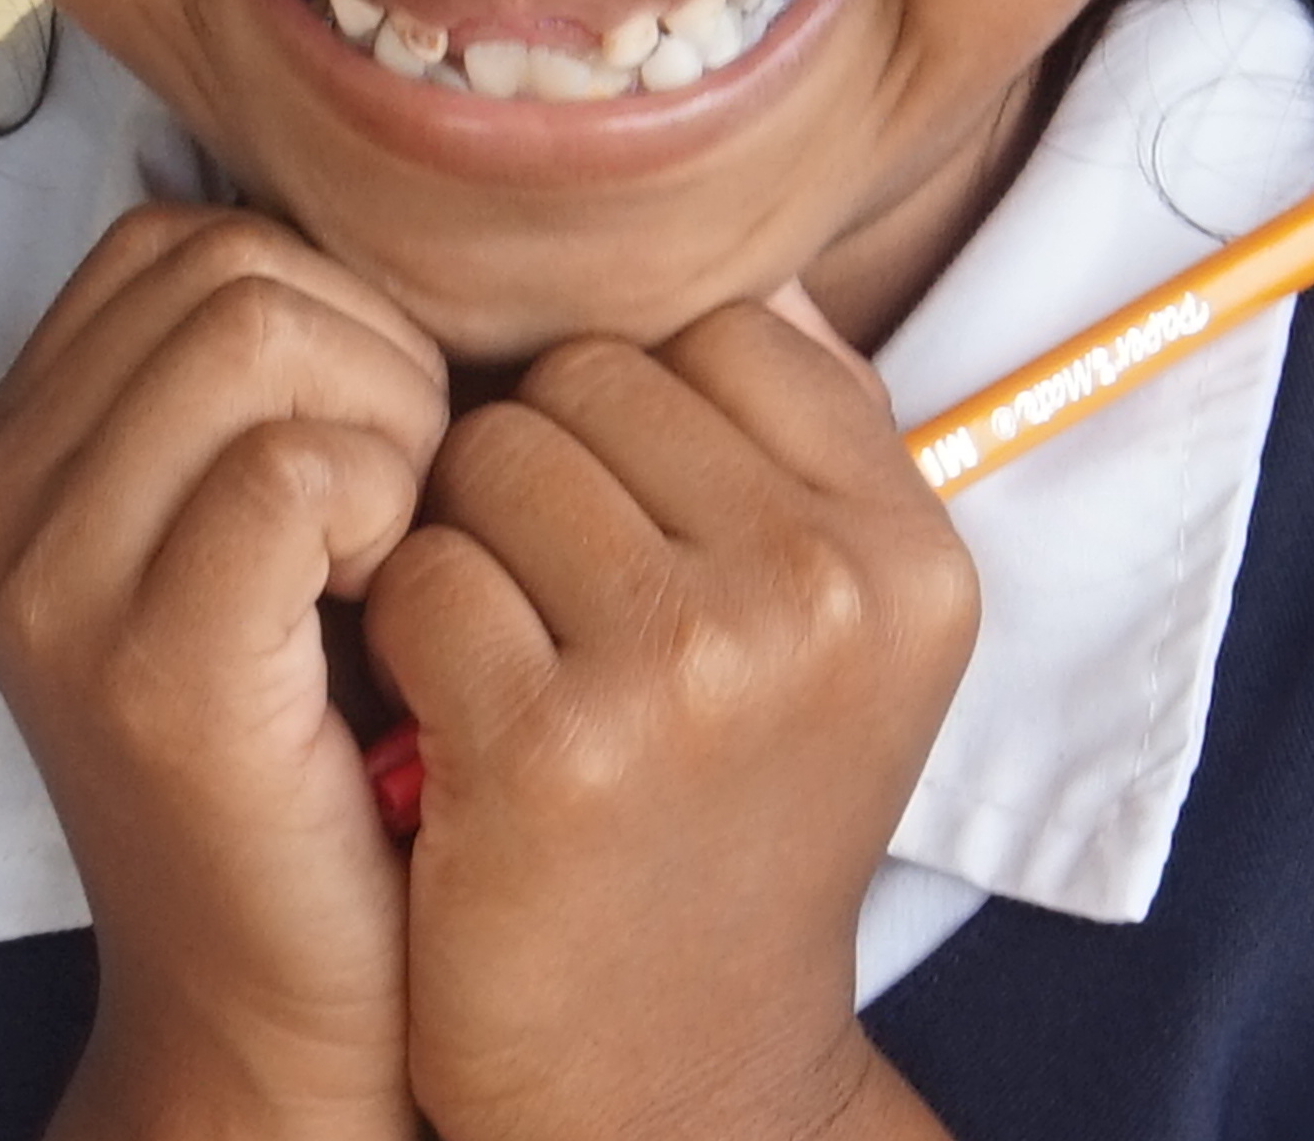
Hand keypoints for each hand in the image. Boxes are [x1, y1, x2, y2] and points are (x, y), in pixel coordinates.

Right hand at [0, 207, 449, 1140]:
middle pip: (221, 260)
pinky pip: (293, 467)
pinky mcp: (148, 670)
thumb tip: (373, 210)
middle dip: (367, 347)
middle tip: (406, 497)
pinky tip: (390, 593)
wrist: (280, 1015)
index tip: (371, 445)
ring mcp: (49, 587)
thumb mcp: (246, 536)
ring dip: (388, 416)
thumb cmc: (317, 756)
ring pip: (258, 330)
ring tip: (397, 541)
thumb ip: (255, 383)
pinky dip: (385, 500)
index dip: (320, 303)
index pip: (175, 237)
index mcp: (0, 457)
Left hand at [367, 298, 978, 1140]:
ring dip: (462, 547)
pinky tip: (453, 726)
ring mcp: (691, 668)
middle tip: (560, 613)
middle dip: (536, 472)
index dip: (632, 411)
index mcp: (908, 551)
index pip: (718, 324)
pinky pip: (417, 571)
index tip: (633, 526)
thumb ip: (799, 440)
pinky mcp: (552, 746)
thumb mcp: (828, 634)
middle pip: (586, 376)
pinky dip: (405, 638)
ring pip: (486, 458)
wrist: (667, 1072)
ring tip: (512, 663)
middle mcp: (822, 594)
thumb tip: (726, 254)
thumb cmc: (721, 816)